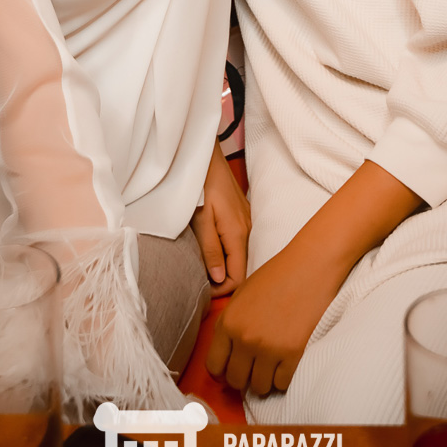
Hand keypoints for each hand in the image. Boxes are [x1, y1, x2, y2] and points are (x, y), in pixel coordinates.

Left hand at [191, 140, 250, 296]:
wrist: (205, 157)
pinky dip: (226, 251)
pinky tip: (211, 248)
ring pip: (240, 255)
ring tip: (202, 265)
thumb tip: (219, 279)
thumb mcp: (200, 219)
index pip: (238, 276)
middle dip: (222, 279)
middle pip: (241, 268)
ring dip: (223, 265)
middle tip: (199, 280)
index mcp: (237, 233)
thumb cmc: (200, 185)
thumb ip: (210, 249)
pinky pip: (238, 242)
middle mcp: (247, 229)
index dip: (221, 289)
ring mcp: (246, 221)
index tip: (201, 289)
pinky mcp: (241, 214)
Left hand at [205, 242, 341, 396]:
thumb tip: (225, 353)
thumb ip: (230, 323)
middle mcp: (245, 338)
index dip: (221, 373)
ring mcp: (269, 348)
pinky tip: (286, 363)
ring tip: (271, 365)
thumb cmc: (276, 276)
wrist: (309, 267)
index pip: (214, 366)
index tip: (230, 371)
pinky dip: (283, 378)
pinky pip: (282, 384)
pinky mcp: (293, 353)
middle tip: (253, 369)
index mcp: (229, 322)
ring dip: (264, 380)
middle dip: (243, 378)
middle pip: (236, 381)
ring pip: (259, 388)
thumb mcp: (241, 294)